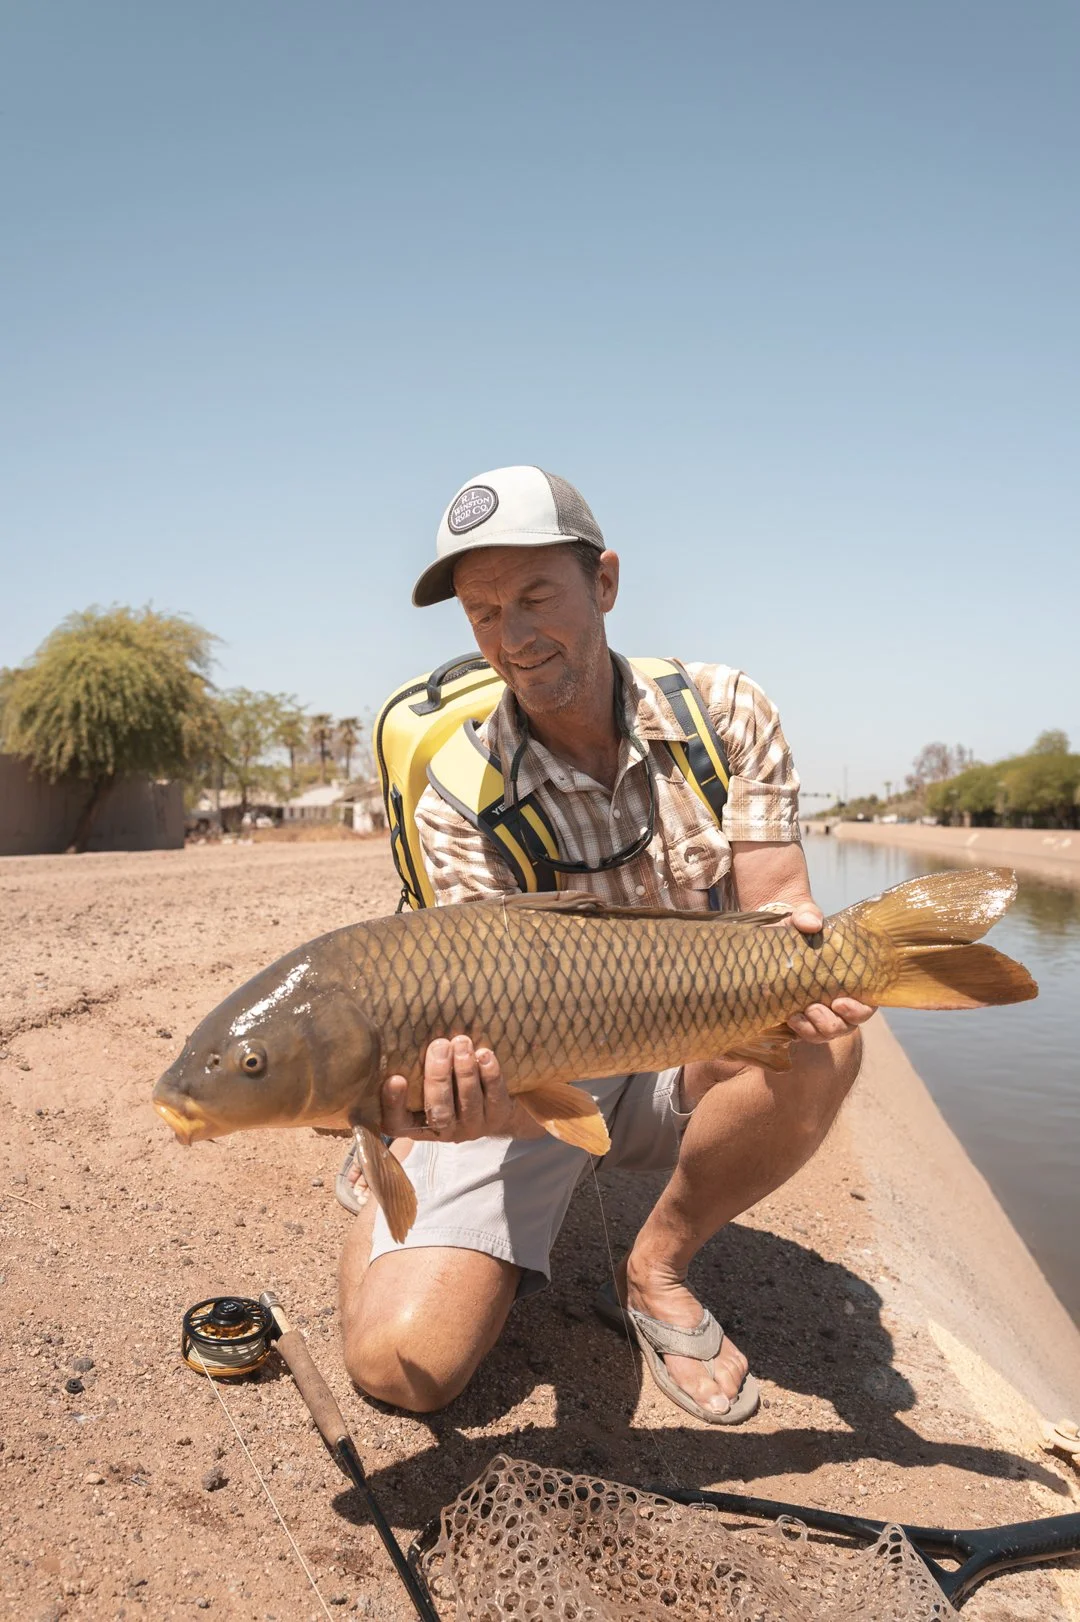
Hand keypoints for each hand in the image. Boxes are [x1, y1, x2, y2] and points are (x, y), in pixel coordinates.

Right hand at [382, 1036, 521, 1142]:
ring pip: (468, 1102)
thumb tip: (399, 1029)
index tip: (396, 1079)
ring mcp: (472, 1127)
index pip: (397, 1123)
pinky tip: (484, 1054)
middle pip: (438, 1111)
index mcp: (417, 1123)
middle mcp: (444, 1130)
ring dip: (465, 1071)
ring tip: (461, 1042)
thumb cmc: (450, 1082)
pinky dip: (490, 1075)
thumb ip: (414, 1066)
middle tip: (439, 1046)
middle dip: (438, 1077)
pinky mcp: (498, 1118)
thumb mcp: (427, 1079)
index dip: (393, 1105)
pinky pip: (495, 1097)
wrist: (497, 1104)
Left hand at [785, 900, 875, 1043]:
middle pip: (847, 1026)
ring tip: (797, 1015)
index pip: (867, 1005)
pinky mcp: (800, 1019)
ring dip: (813, 1029)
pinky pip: (804, 1035)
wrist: (772, 939)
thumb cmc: (797, 929)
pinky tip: (788, 1018)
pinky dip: (798, 1030)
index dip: (857, 1010)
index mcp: (852, 982)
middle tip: (815, 1009)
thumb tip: (811, 923)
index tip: (840, 1002)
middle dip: (832, 1023)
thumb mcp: (803, 917)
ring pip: (825, 1034)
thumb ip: (808, 915)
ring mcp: (820, 1014)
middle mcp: (839, 1003)